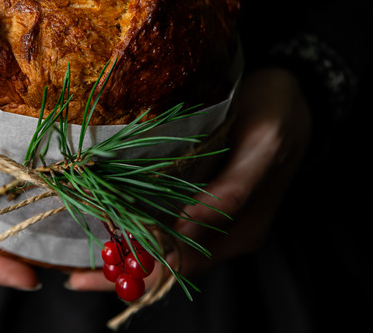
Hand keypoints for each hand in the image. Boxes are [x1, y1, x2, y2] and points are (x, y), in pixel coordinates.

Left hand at [67, 67, 311, 289]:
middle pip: (170, 269)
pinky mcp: (208, 206)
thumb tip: (186, 225)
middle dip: (124, 274)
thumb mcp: (264, 142)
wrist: (298, 95)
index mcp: (242, 229)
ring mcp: (219, 224)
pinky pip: (170, 232)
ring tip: (80, 266)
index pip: (183, 264)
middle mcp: (228, 236)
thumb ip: (232, 190)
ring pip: (167, 255)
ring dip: (127, 260)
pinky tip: (109, 231)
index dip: (141, 269)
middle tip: (74, 277)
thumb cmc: (279, 110)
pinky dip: (139, 237)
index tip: (99, 268)